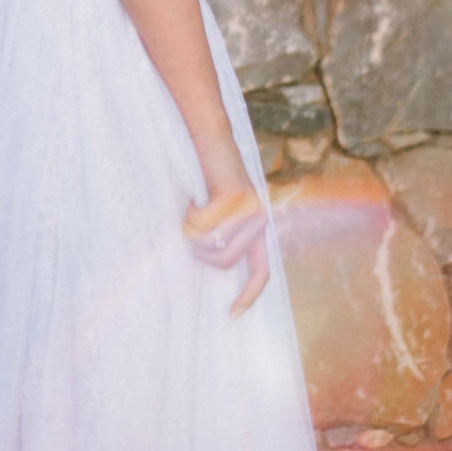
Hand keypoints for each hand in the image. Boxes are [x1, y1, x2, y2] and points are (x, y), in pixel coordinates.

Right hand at [182, 186, 269, 317]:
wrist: (210, 136)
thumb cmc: (206, 174)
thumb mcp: (218, 209)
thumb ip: (222, 234)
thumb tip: (208, 263)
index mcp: (258, 226)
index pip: (262, 271)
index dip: (248, 295)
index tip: (231, 315)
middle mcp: (260, 219)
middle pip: (222, 261)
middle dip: (198, 249)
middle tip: (191, 224)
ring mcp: (249, 208)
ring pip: (210, 245)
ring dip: (191, 230)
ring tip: (193, 207)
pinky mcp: (234, 196)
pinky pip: (202, 224)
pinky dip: (189, 214)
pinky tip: (193, 197)